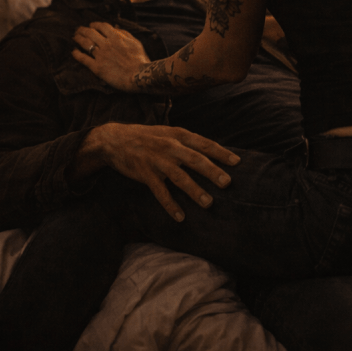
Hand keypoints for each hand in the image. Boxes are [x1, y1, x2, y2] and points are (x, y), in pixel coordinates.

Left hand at [72, 22, 148, 91]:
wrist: (139, 76)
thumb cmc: (140, 60)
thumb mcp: (136, 43)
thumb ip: (125, 34)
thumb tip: (115, 27)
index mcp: (116, 37)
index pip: (101, 26)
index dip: (95, 24)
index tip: (91, 25)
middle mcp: (106, 44)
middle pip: (90, 33)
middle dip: (82, 30)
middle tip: (78, 30)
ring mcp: (100, 56)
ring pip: (85, 44)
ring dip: (78, 39)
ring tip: (74, 37)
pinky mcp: (97, 67)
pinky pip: (83, 59)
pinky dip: (77, 54)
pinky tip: (73, 52)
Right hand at [82, 123, 240, 221]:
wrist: (114, 139)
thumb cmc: (147, 138)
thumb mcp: (169, 133)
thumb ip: (188, 142)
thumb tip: (212, 153)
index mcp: (178, 135)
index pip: (204, 144)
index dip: (221, 153)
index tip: (237, 162)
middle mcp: (169, 146)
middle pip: (195, 159)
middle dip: (212, 171)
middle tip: (227, 183)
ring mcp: (156, 160)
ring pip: (179, 176)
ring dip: (194, 190)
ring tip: (209, 203)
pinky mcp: (144, 173)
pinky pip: (159, 191)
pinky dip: (170, 204)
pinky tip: (180, 216)